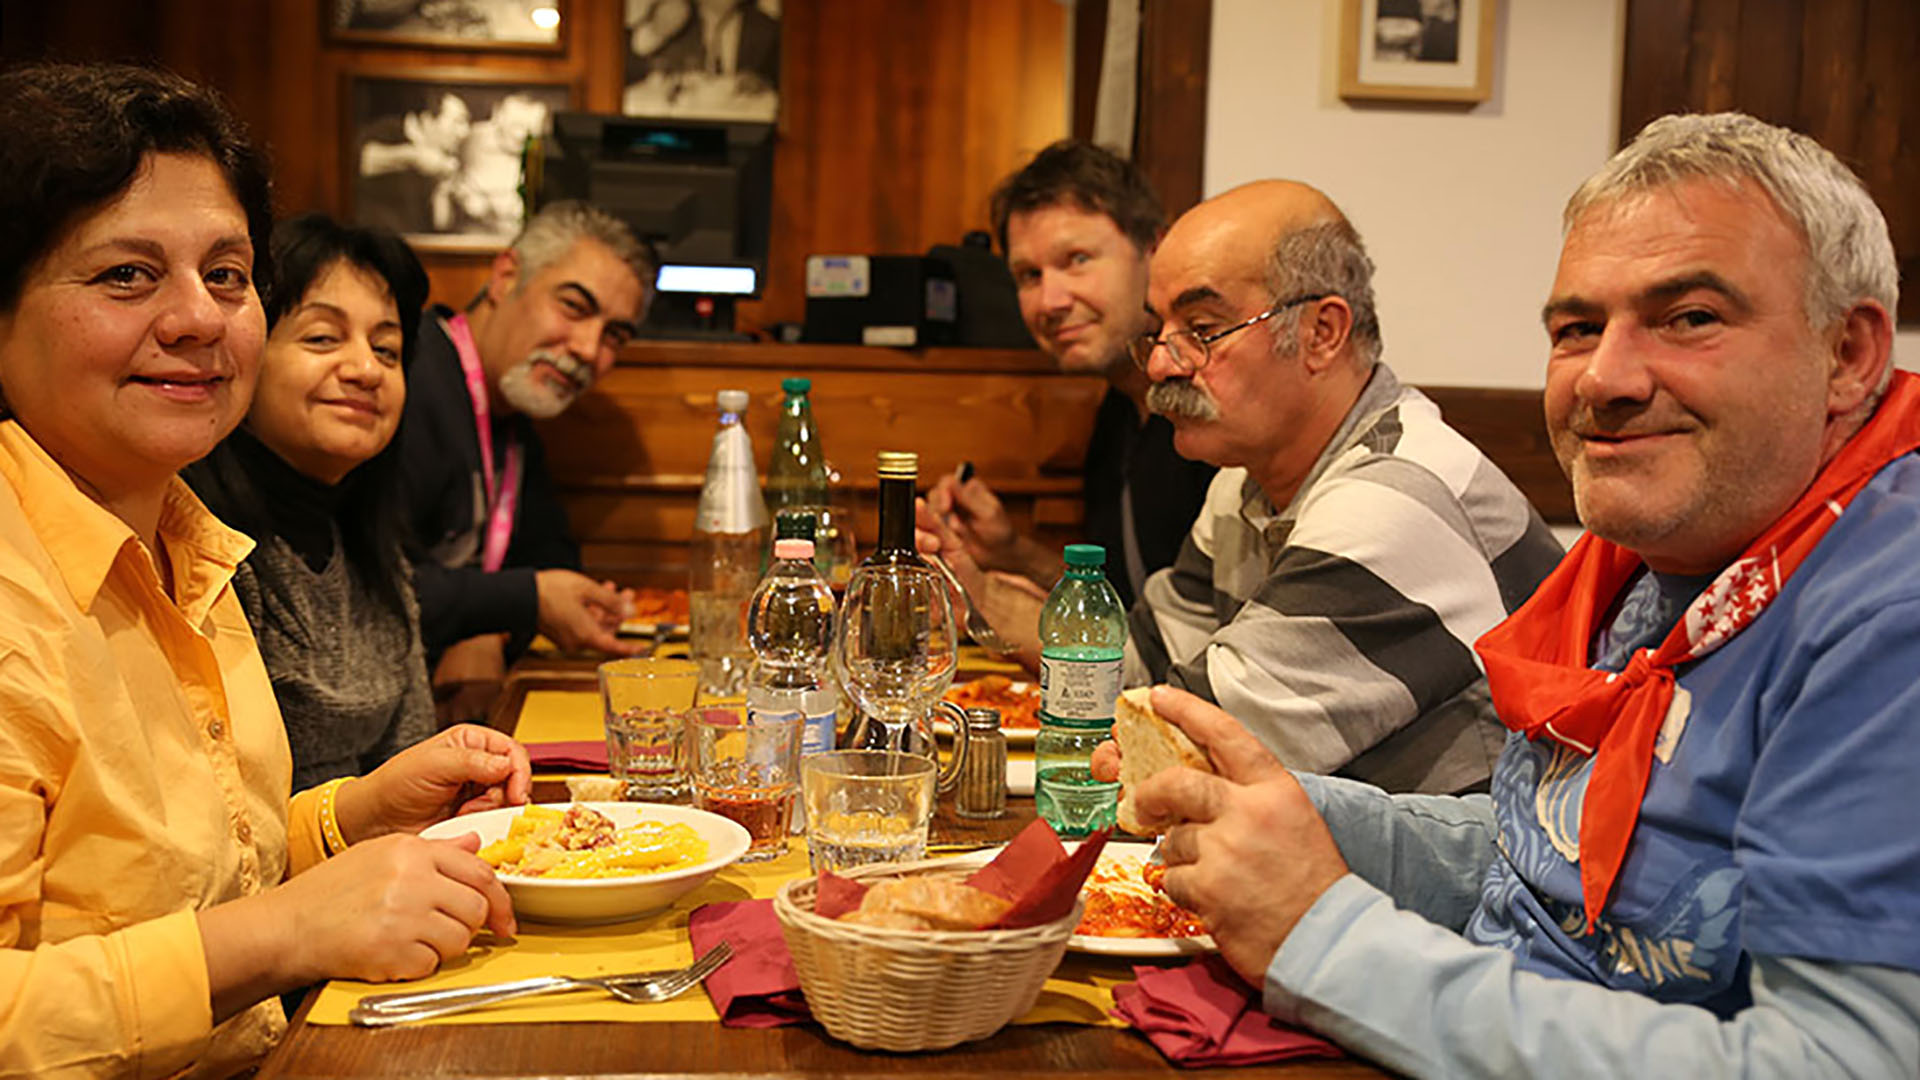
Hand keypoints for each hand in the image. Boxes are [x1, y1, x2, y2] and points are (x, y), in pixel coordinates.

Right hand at [199, 832, 514, 1015]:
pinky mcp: (392, 951)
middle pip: (476, 908)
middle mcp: (412, 879)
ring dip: (444, 947)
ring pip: (459, 939)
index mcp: (411, 851)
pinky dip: (418, 966)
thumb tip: (474, 844)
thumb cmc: (330, 892)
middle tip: (447, 931)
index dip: (499, 899)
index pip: (479, 871)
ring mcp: (402, 916)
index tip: (503, 918)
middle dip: (470, 925)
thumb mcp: (380, 854)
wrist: (287, 927)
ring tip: (410, 940)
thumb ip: (433, 850)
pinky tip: (392, 954)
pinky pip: (431, 965)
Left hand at [337, 724, 532, 843]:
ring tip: (465, 812)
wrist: (376, 820)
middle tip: (483, 805)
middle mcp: (479, 765)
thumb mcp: (434, 765)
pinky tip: (464, 821)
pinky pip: (494, 820)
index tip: (517, 792)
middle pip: (515, 778)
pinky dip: (485, 824)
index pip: (512, 750)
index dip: (519, 770)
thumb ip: (472, 761)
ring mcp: (477, 792)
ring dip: (491, 810)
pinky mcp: (473, 815)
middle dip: (504, 794)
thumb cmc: (397, 784)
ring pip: (507, 801)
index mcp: (471, 742)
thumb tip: (506, 764)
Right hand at [536, 569, 643, 655]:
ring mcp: (566, 638)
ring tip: (609, 589)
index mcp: (586, 635)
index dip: (630, 648)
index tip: (642, 648)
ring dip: (603, 608)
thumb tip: (631, 609)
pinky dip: (589, 612)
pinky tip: (592, 595)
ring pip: (593, 625)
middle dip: (617, 611)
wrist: (521, 594)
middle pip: (605, 631)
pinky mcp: (558, 633)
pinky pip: (580, 625)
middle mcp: (576, 641)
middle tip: (626, 594)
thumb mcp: (588, 590)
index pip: (614, 647)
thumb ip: (612, 601)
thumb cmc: (550, 591)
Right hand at [924, 472, 1019, 571]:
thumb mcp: (989, 513)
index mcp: (967, 488)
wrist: (1000, 555)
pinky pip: (928, 529)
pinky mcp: (941, 530)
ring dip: (928, 525)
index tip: (945, 508)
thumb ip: (970, 497)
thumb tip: (954, 481)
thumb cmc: (1000, 532)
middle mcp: (954, 499)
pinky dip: (928, 536)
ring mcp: (946, 515)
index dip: (943, 494)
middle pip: (933, 497)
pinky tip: (934, 545)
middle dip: (933, 511)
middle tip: (940, 525)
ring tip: (936, 541)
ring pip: (927, 514)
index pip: (947, 483)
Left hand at [1131, 687, 1349, 983]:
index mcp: (1275, 789)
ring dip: (1182, 855)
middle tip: (1141, 800)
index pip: (1224, 733)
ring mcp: (1225, 850)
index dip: (1186, 710)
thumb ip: (1247, 796)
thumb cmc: (1313, 884)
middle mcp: (1249, 812)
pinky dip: (1183, 888)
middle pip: (1177, 781)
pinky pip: (1171, 877)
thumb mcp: (1292, 819)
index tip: (1159, 698)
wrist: (1328, 940)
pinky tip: (1212, 898)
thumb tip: (1193, 785)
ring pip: (1172, 837)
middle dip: (1151, 791)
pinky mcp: (1207, 888)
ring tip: (1217, 874)